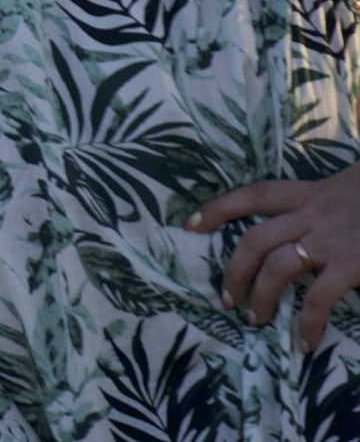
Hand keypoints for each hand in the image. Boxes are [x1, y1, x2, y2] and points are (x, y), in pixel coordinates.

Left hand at [187, 160, 359, 351]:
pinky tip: (305, 343)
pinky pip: (319, 299)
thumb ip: (324, 205)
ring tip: (254, 320)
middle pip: (254, 239)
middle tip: (224, 297)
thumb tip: (301, 230)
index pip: (254, 195)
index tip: (188, 224)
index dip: (218, 208)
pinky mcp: (352, 264)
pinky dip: (309, 323)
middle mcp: (313, 214)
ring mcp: (331, 240)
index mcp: (310, 194)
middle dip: (234, 270)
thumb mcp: (350, 188)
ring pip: (277, 267)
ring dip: (261, 297)